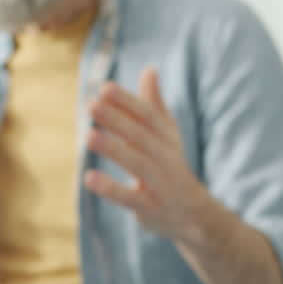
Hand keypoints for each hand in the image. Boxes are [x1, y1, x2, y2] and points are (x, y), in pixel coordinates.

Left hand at [83, 67, 214, 244]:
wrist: (194, 214)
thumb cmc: (171, 167)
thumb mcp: (166, 135)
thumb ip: (154, 104)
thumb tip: (149, 69)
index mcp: (166, 138)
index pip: (147, 116)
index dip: (127, 102)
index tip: (104, 88)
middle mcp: (165, 157)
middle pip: (141, 136)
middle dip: (117, 120)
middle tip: (92, 105)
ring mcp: (159, 183)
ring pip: (137, 164)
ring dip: (113, 150)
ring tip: (88, 136)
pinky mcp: (150, 208)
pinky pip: (130, 198)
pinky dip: (110, 188)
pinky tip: (88, 178)